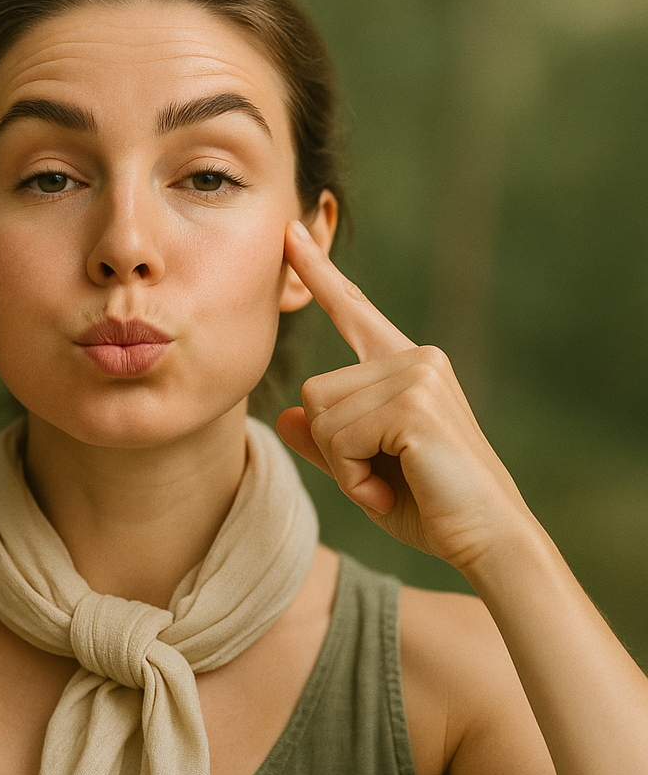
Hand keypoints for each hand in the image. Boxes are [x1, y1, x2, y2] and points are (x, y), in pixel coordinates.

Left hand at [276, 220, 532, 572]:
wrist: (489, 542)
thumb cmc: (431, 507)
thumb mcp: (363, 473)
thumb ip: (325, 442)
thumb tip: (286, 415)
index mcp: (406, 366)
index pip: (352, 309)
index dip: (317, 273)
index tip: (289, 233)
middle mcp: (415, 357)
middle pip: (314, 390)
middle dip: (333, 449)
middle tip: (379, 476)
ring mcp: (418, 375)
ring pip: (320, 413)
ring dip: (343, 465)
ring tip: (389, 481)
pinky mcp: (415, 404)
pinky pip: (338, 438)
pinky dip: (352, 477)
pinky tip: (389, 487)